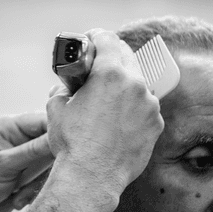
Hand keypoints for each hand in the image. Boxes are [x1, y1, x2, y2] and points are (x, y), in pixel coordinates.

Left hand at [0, 112, 53, 211]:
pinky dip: (34, 190)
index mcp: (11, 127)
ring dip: (37, 182)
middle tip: (31, 179)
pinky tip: (18, 196)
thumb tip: (57, 136)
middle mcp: (20, 138)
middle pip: (51, 143)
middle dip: (45, 165)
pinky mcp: (28, 173)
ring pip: (50, 164)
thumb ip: (33, 150)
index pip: (44, 120)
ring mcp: (25, 156)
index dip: (58, 133)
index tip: (64, 149)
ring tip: (19, 192)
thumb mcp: (4, 165)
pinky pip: (44, 178)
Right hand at [45, 29, 163, 194]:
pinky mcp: (156, 123)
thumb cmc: (73, 142)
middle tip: (97, 64)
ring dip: (123, 82)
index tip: (91, 39)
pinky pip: (145, 104)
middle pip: (126, 55)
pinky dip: (133, 105)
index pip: (108, 38)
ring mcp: (149, 104)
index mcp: (109, 73)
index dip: (96, 35)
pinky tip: (118, 118)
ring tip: (107, 96)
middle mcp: (134, 84)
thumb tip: (64, 88)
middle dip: (111, 56)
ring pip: (137, 81)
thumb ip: (62, 90)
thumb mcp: (56, 108)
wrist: (92, 175)